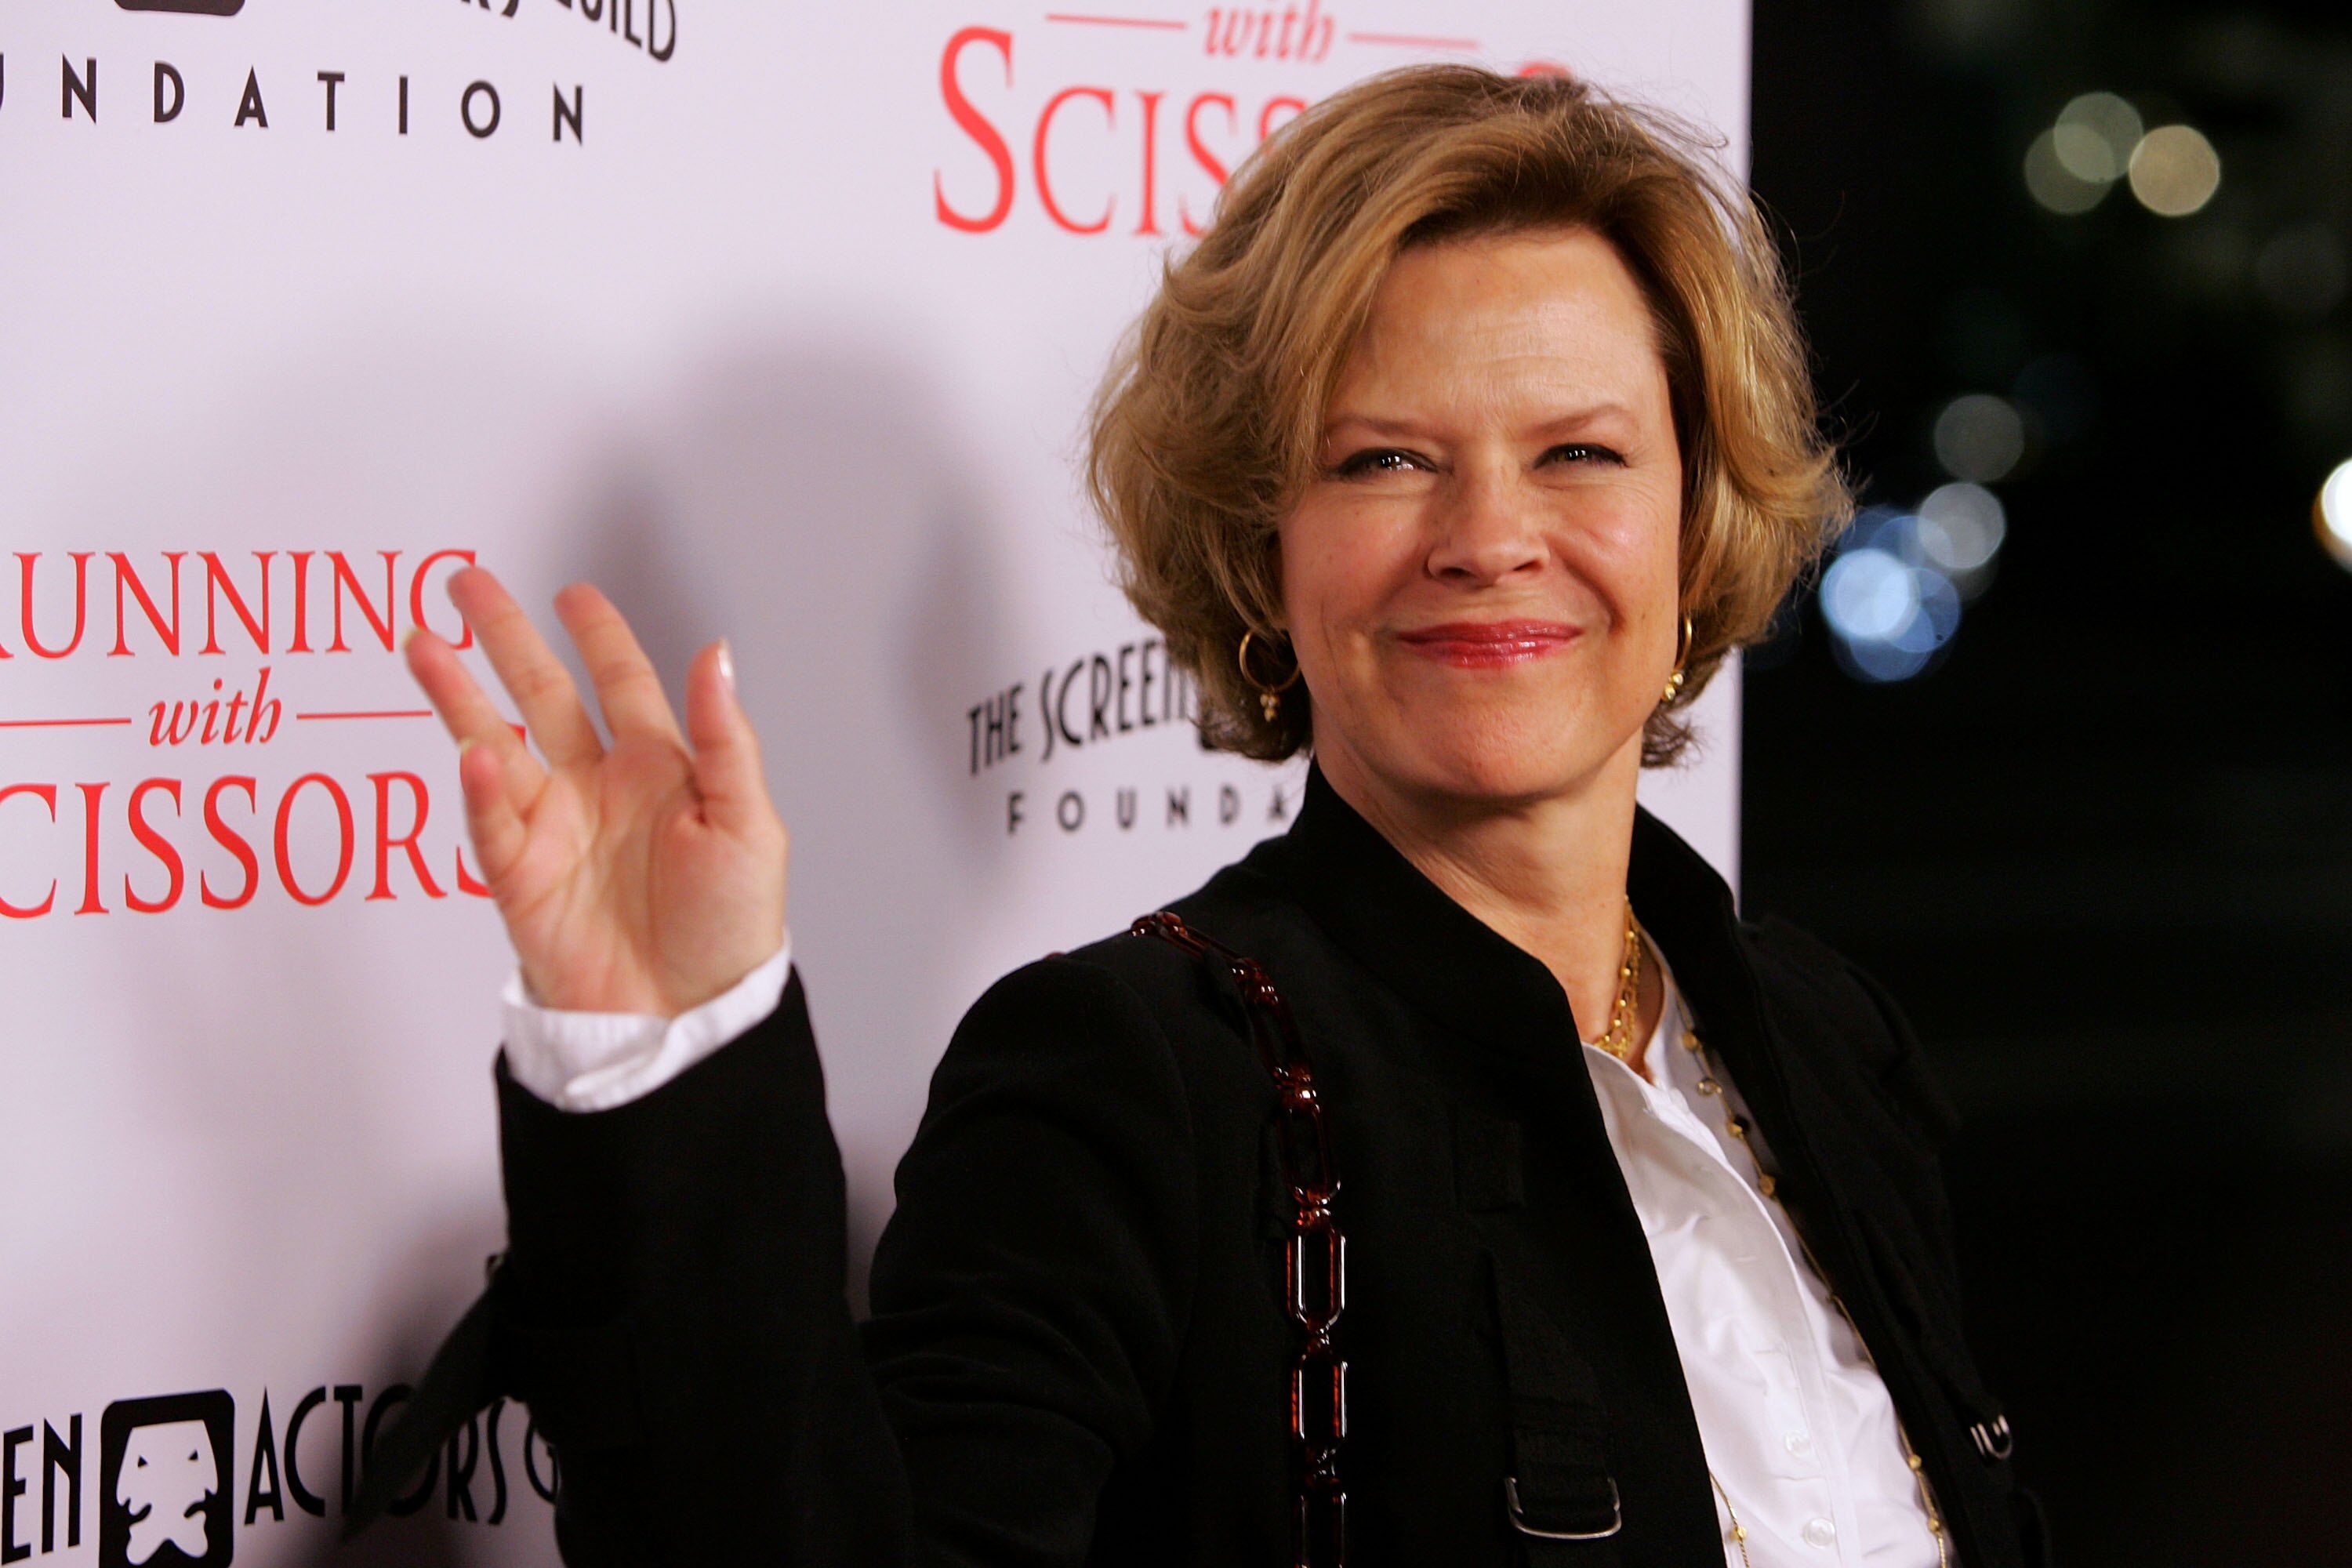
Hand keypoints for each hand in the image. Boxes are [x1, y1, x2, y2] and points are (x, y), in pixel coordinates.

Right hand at [403, 566, 788, 1017]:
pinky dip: (480, 790)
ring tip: (423, 643)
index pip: (621, 683)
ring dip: (458, 695)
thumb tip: (716, 653)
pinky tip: (474, 753)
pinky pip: (492, 821)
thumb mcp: (748, 825)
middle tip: (467, 584)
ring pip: (494, 743)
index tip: (573, 593)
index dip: (598, 636)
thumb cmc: (730, 927)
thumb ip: (727, 739)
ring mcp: (553, 827)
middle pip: (542, 694)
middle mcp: (598, 787)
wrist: (686, 1015)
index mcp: (660, 769)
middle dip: (505, 639)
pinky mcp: (519, 875)